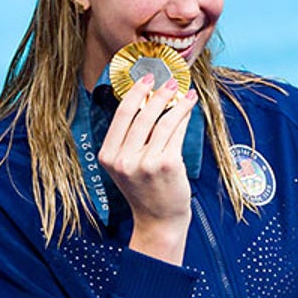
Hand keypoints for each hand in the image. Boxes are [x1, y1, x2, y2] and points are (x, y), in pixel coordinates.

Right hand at [100, 75, 194, 263]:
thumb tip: (146, 99)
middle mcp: (123, 159)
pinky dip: (184, 117)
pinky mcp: (166, 164)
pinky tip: (189, 109)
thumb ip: (128, 138)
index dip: (135, 93)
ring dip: (177, 103)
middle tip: (170, 82)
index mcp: (107, 156)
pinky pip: (176, 132)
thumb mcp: (125, 165)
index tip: (147, 78)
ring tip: (187, 93)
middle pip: (142, 115)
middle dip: (159, 93)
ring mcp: (145, 162)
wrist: (158, 219)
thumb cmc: (145, 189)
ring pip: (163, 121)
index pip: (121, 115)